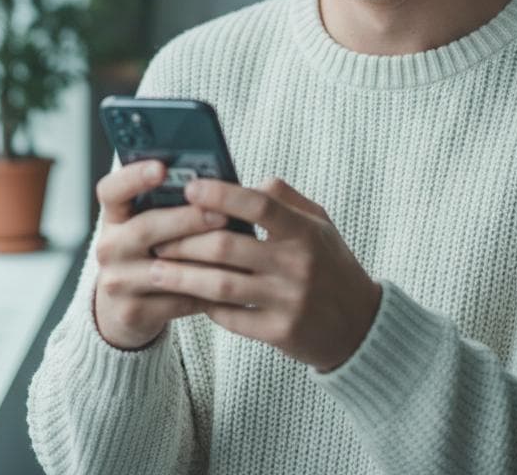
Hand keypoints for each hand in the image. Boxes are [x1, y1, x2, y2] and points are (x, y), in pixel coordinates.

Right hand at [93, 160, 227, 350]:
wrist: (125, 308)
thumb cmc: (152, 252)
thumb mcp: (151, 224)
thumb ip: (172, 204)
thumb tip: (217, 182)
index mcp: (113, 216)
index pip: (112, 190)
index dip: (133, 177)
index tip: (162, 167)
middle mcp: (108, 247)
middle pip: (143, 228)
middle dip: (186, 220)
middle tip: (221, 213)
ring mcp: (116, 281)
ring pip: (162, 269)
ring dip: (201, 259)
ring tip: (234, 249)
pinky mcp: (131, 311)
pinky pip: (174, 300)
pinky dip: (204, 291)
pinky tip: (229, 282)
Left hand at [148, 176, 381, 371]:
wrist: (361, 326)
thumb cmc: (330, 264)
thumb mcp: (318, 223)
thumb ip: (282, 198)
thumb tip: (239, 181)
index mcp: (305, 231)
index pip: (259, 204)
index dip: (220, 194)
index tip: (189, 187)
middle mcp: (297, 265)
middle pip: (228, 246)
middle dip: (185, 240)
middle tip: (156, 235)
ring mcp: (288, 302)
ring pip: (221, 285)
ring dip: (182, 276)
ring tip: (155, 269)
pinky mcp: (279, 334)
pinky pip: (230, 317)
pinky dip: (204, 305)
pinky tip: (185, 295)